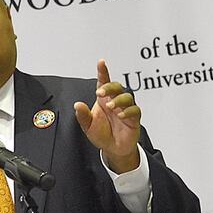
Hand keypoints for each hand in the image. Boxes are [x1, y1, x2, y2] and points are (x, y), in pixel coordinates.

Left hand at [74, 59, 140, 173]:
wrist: (113, 149)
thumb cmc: (102, 134)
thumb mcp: (88, 127)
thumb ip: (83, 116)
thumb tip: (77, 105)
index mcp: (103, 99)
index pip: (103, 82)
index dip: (103, 72)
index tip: (101, 62)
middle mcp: (115, 101)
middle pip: (117, 86)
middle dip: (109, 86)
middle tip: (100, 92)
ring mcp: (125, 108)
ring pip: (127, 96)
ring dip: (118, 99)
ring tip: (110, 106)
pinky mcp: (134, 118)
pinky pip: (135, 110)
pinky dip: (128, 111)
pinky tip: (120, 115)